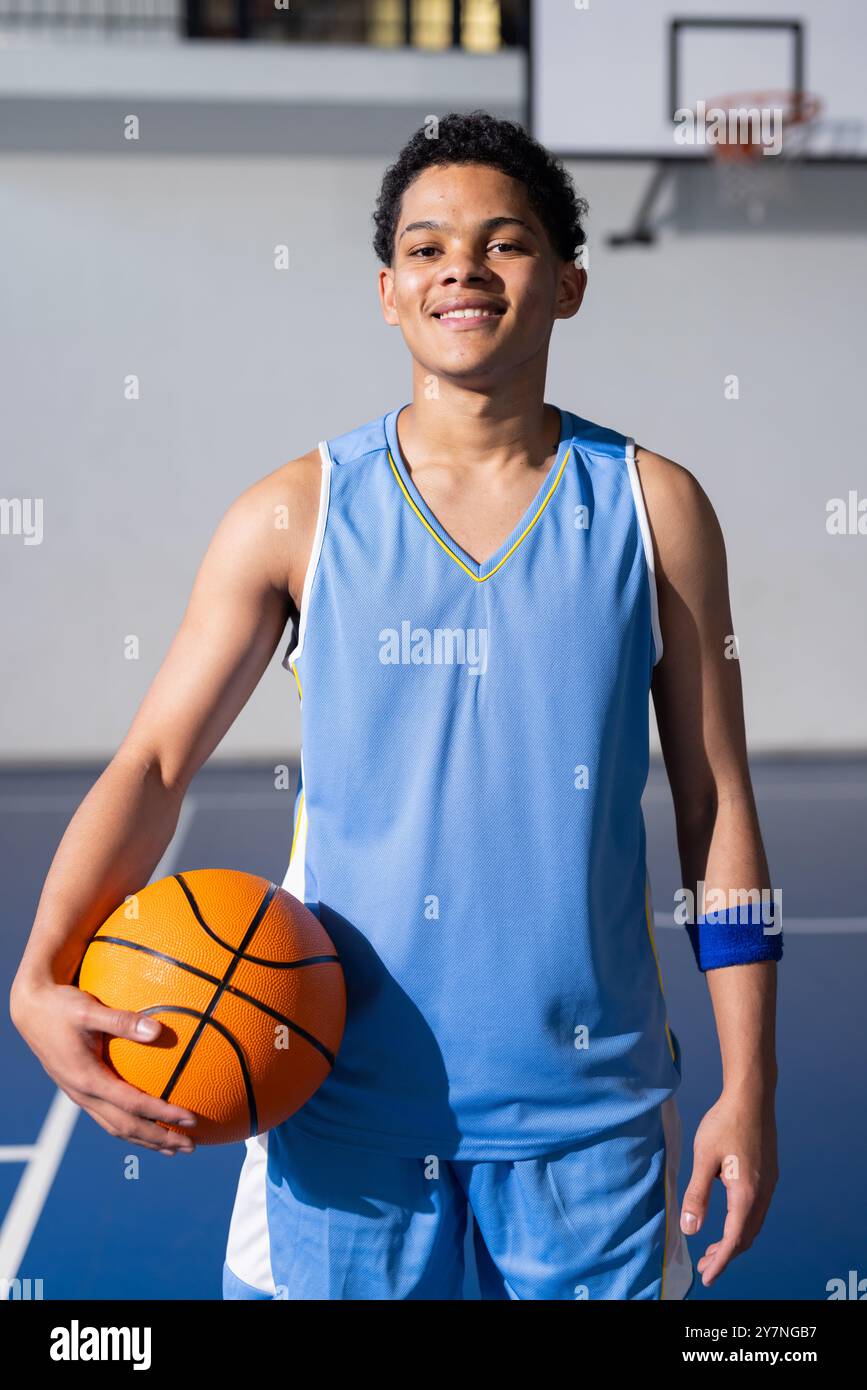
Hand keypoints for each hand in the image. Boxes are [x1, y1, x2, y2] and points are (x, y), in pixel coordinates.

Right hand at [10, 979, 197, 1155]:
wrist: (31, 1011)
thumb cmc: (61, 1007)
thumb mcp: (89, 1009)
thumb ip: (122, 1021)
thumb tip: (158, 1030)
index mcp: (87, 1079)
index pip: (133, 1104)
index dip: (163, 1114)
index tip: (191, 1119)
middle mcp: (83, 1094)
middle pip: (126, 1127)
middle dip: (159, 1139)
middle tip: (190, 1145)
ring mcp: (80, 1095)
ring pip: (116, 1127)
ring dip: (146, 1139)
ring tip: (173, 1148)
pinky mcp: (81, 1090)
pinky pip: (109, 1117)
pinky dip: (132, 1127)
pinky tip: (148, 1124)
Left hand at [680, 1088, 777, 1286]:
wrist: (751, 1096)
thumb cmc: (724, 1123)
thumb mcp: (703, 1158)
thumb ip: (696, 1194)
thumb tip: (690, 1229)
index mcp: (746, 1193)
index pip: (734, 1240)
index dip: (720, 1261)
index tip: (707, 1277)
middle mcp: (763, 1193)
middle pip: (747, 1236)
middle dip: (727, 1254)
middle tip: (706, 1266)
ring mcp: (769, 1184)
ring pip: (754, 1224)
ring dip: (736, 1239)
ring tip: (715, 1247)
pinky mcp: (769, 1175)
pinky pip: (758, 1210)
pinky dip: (743, 1223)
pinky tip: (729, 1218)